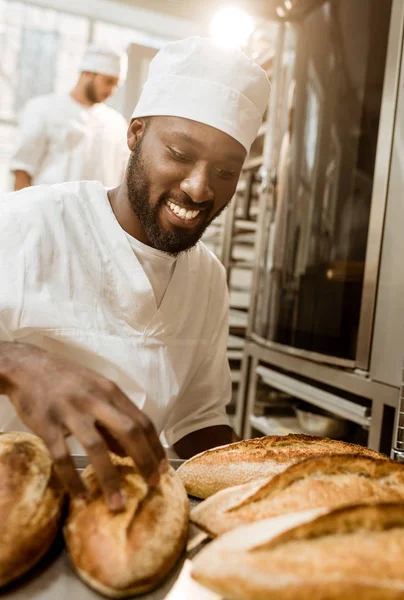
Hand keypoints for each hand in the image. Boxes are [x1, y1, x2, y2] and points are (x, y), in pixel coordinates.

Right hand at [0, 342, 166, 510]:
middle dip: (144, 461)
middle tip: (153, 485)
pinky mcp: (47, 424)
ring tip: (118, 504)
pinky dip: (73, 479)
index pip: (142, 421)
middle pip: (129, 432)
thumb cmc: (67, 381)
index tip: (164, 469)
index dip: (156, 447)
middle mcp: (95, 400)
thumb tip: (129, 453)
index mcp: (110, 391)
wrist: (28, 366)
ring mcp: (71, 411)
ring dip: (110, 478)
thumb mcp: (96, 391)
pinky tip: (82, 496)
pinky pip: (62, 456)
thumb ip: (114, 418)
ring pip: (97, 448)